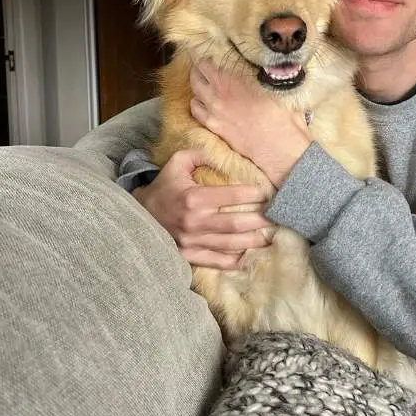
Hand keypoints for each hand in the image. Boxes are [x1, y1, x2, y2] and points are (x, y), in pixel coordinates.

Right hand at [132, 148, 274, 269]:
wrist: (137, 215)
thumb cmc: (164, 188)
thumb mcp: (176, 164)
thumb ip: (199, 155)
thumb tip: (222, 154)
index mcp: (194, 198)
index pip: (231, 196)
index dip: (253, 194)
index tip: (267, 194)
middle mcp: (195, 222)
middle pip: (236, 224)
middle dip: (260, 221)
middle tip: (278, 217)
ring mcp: (192, 241)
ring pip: (231, 244)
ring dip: (254, 241)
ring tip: (271, 237)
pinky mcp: (189, 255)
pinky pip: (217, 261)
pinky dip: (235, 260)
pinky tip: (251, 256)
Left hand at [189, 59, 310, 186]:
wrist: (278, 144)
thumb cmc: (281, 115)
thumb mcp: (275, 86)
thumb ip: (262, 72)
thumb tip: (264, 64)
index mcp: (233, 77)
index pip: (208, 59)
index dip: (209, 56)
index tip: (214, 55)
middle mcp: (218, 90)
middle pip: (197, 73)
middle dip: (200, 68)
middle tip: (207, 68)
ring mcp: (213, 109)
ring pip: (194, 90)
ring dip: (198, 85)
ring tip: (206, 85)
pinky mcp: (213, 125)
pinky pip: (195, 110)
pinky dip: (198, 104)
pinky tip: (206, 104)